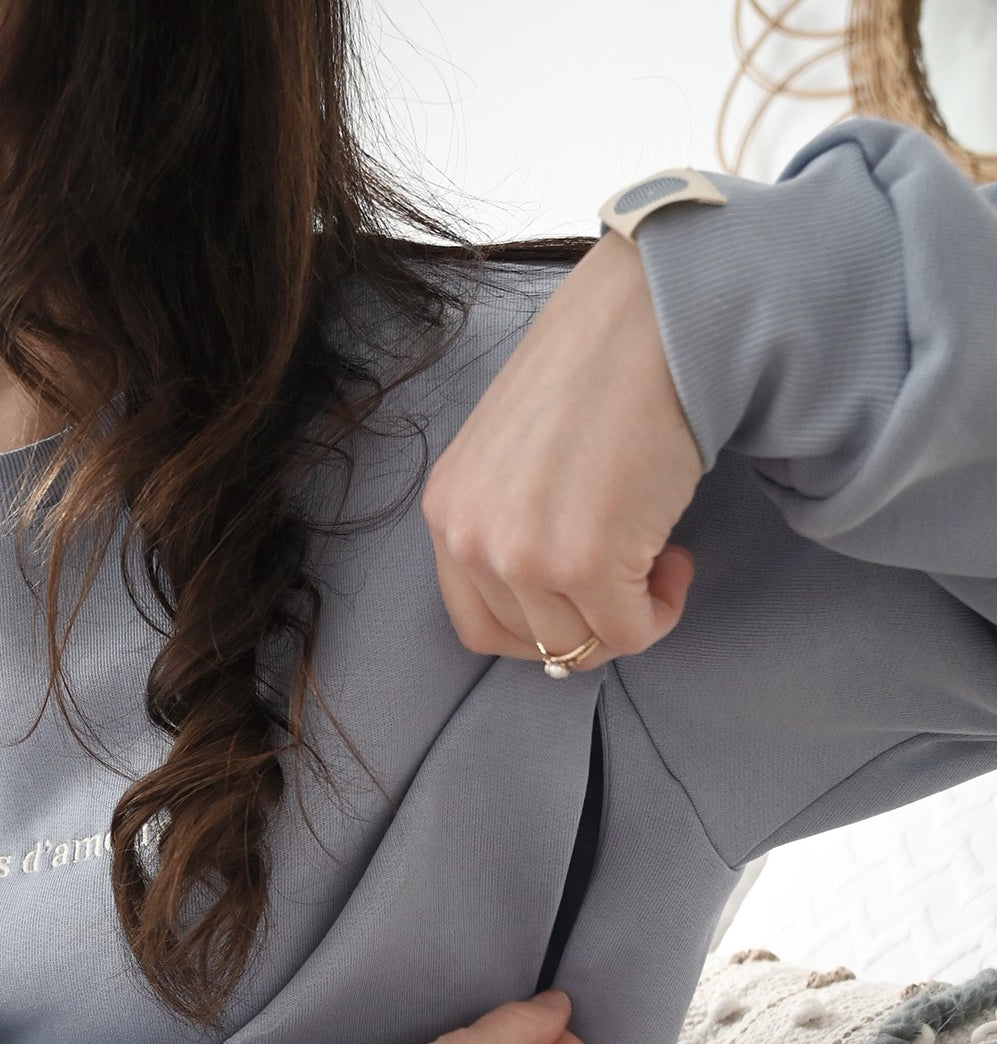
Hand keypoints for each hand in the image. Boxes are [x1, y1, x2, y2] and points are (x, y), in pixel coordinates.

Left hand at [421, 230, 704, 672]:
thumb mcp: (515, 457)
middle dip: (592, 620)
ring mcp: (522, 554)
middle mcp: (471, 539)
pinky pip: (631, 632)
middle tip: (634, 564)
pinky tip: (677, 553)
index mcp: (447, 511)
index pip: (478, 626)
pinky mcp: (585, 561)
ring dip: (630, 615)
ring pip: (582, 646)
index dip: (542, 627)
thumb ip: (513, 526)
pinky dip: (663, 609)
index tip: (584, 594)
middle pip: (534, 643)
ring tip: (657, 552)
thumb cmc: (598, 372)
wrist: (649, 316)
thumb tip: (554, 607)